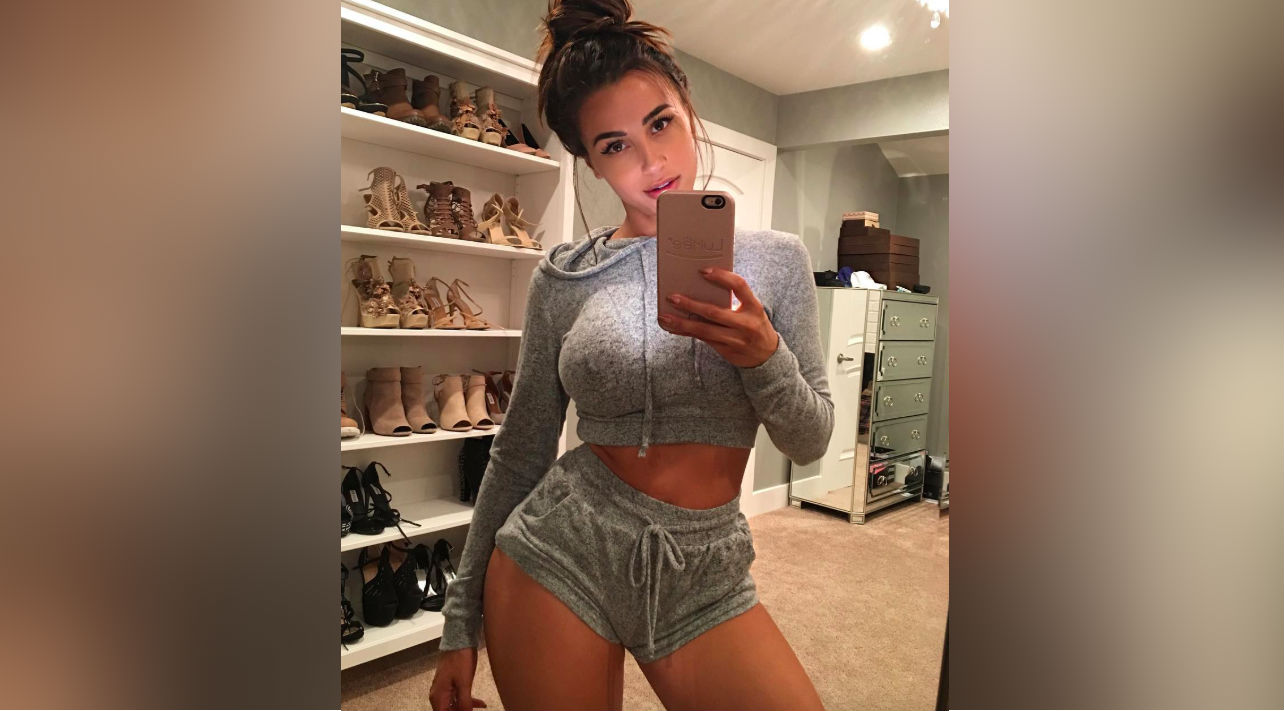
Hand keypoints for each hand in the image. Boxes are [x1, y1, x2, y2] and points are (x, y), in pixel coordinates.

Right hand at [430, 647, 487, 710]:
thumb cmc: (460, 660)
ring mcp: (442, 687)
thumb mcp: (464, 684)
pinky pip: (455, 696)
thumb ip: (464, 702)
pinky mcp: (448, 682)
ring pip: (453, 704)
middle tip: (474, 709)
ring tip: (480, 706)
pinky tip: (478, 702)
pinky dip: (465, 699)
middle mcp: (437, 694)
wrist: (459, 640)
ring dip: (465, 707)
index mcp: (438, 696)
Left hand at [660, 267, 778, 367]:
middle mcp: (746, 324)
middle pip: (714, 312)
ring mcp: (735, 339)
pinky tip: (673, 328)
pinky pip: (702, 340)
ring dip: (682, 323)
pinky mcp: (726, 350)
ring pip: (704, 330)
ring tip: (665, 316)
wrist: (767, 356)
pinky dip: (686, 333)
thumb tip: (702, 286)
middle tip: (672, 297)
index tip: (703, 271)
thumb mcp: (752, 310)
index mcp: (754, 307)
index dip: (722, 277)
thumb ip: (735, 299)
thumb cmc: (755, 325)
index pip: (739, 286)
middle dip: (691, 305)